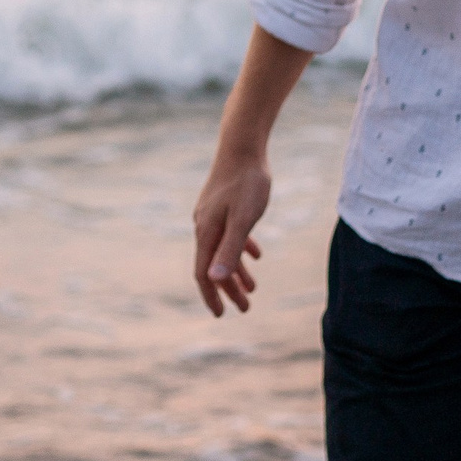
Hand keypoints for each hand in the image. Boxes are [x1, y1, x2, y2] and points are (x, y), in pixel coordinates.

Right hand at [191, 150, 269, 316]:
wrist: (242, 146)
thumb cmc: (246, 183)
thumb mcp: (242, 219)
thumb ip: (230, 248)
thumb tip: (216, 278)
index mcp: (206, 233)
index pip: (203, 273)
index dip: (212, 296)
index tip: (222, 315)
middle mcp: (204, 226)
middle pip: (214, 265)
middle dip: (229, 289)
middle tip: (246, 309)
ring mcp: (213, 215)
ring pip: (222, 251)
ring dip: (237, 271)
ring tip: (253, 288)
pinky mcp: (222, 205)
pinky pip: (230, 234)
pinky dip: (241, 248)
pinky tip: (256, 253)